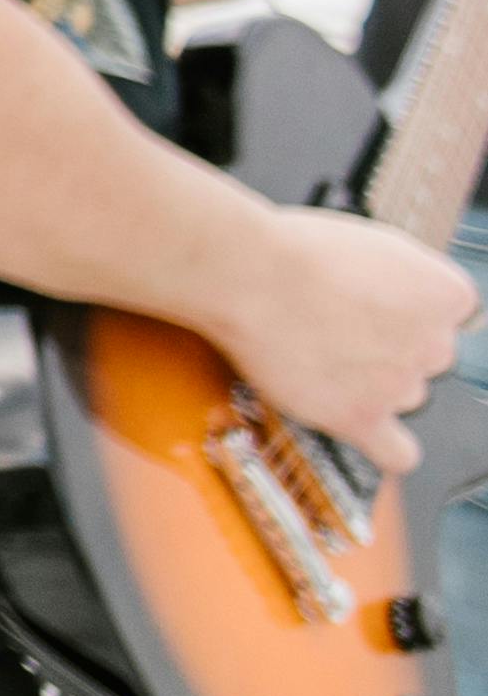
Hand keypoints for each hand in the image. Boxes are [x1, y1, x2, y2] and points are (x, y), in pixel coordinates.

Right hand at [216, 202, 476, 458]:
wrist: (247, 274)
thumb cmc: (298, 249)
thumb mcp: (378, 242)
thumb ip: (409, 280)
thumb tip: (406, 301)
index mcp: (448, 295)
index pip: (448, 316)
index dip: (404, 307)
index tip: (372, 301)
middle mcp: (436, 345)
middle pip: (427, 358)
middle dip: (390, 345)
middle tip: (337, 325)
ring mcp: (401, 385)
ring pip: (404, 396)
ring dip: (373, 383)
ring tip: (320, 356)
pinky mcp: (361, 417)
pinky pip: (397, 452)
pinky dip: (387, 447)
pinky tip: (367, 428)